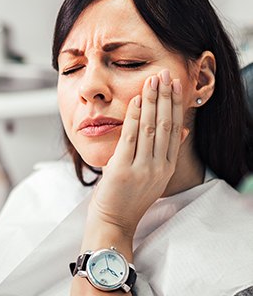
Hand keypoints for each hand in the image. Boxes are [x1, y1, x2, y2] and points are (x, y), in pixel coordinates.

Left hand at [86, 69, 186, 241]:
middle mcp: (158, 167)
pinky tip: (137, 101)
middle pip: (166, 125)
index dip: (176, 105)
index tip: (175, 85)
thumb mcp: (153, 176)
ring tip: (153, 81)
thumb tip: (182, 130)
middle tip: (166, 74)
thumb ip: (166, 153)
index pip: (175, 129)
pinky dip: (135, 117)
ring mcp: (142, 169)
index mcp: (166, 167)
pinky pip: (131, 138)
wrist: (113, 222)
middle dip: (166, 97)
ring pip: (151, 128)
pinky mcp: (124, 169)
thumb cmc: (128, 198)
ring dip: (152, 102)